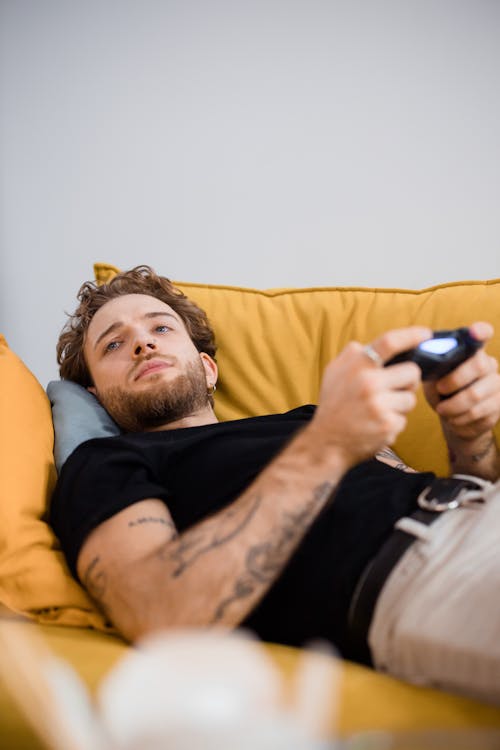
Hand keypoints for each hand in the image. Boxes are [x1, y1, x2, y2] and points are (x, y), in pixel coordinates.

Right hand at [312, 326, 431, 466]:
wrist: (326, 442)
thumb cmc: (333, 405)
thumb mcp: (333, 372)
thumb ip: (352, 355)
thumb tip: (371, 344)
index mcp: (356, 365)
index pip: (390, 342)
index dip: (411, 335)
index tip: (426, 334)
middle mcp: (369, 382)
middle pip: (412, 372)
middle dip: (408, 381)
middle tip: (395, 388)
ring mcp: (379, 405)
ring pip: (411, 399)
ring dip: (400, 405)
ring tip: (379, 410)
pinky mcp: (388, 426)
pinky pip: (404, 419)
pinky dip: (393, 423)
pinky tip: (376, 425)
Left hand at [423, 322, 499, 479]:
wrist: (453, 418)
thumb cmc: (440, 392)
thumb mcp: (433, 378)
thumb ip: (432, 368)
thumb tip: (421, 363)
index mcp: (470, 351)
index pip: (482, 334)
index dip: (480, 332)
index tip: (475, 331)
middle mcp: (488, 364)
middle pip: (478, 365)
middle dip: (454, 380)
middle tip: (440, 389)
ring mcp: (496, 384)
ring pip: (475, 395)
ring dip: (453, 406)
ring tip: (442, 409)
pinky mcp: (498, 405)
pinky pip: (478, 413)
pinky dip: (460, 418)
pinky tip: (453, 418)